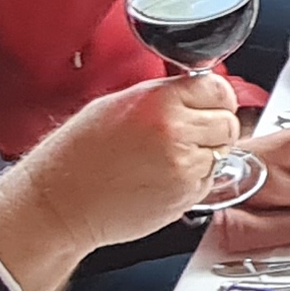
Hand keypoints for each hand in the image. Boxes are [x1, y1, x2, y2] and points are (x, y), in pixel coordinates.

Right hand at [0, 73, 237, 277]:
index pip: (218, 89)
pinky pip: (208, 180)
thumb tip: (196, 92)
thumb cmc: (78, 155)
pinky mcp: (185, 196)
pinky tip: (162, 177)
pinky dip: (195, 179)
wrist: (61, 201)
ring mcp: (183, 167)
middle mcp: (175, 131)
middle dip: (213, 126)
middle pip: (227, 122)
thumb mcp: (118, 104)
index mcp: (158, 101)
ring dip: (205, 154)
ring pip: (222, 152)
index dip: (215, 97)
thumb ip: (164, 96)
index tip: (209, 103)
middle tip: (188, 134)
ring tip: (167, 158)